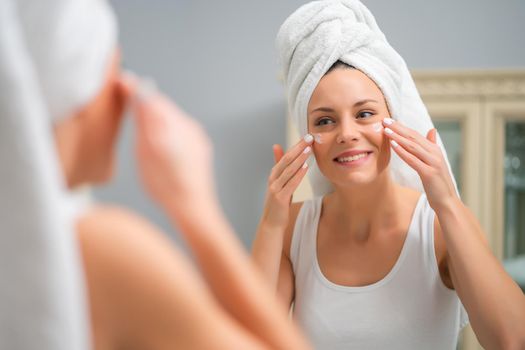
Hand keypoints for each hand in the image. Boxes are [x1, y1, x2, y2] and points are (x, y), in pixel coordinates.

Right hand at [122, 75, 215, 211]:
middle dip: (145, 100)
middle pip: (162, 105)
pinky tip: (159, 138)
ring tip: (140, 118)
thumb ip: (143, 119)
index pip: (151, 97)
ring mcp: (196, 135)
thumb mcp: (145, 150)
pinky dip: (167, 127)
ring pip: (171, 117)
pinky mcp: (200, 145)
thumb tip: (139, 89)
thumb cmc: (165, 184)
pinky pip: (180, 128)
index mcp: (172, 124)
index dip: (134, 88)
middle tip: (126, 93)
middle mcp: (188, 125)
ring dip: (156, 114)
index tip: (121, 81)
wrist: (192, 206)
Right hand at [260, 135, 312, 229]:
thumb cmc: (278, 203)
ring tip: (309, 149)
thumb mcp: (279, 183)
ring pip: (289, 170)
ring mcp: (275, 188)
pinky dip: (298, 174)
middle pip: (286, 160)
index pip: (285, 156)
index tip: (306, 137)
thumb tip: (277, 146)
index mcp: (274, 174)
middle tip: (309, 138)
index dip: (296, 146)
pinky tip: (305, 167)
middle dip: (298, 148)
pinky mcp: (280, 198)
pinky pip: (291, 183)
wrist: (272, 223)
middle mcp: (273, 179)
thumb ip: (280, 166)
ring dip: (299, 159)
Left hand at [382, 118, 458, 210]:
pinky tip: (393, 145)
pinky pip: (413, 160)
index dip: (402, 127)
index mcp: (434, 150)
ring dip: (398, 137)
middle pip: (413, 137)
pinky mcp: (429, 173)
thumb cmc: (438, 182)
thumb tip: (432, 130)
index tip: (389, 121)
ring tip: (386, 130)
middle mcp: (434, 153)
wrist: (447, 200)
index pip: (415, 135)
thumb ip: (432, 146)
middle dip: (398, 128)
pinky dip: (402, 151)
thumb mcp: (435, 162)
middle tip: (385, 120)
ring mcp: (432, 162)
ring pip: (412, 146)